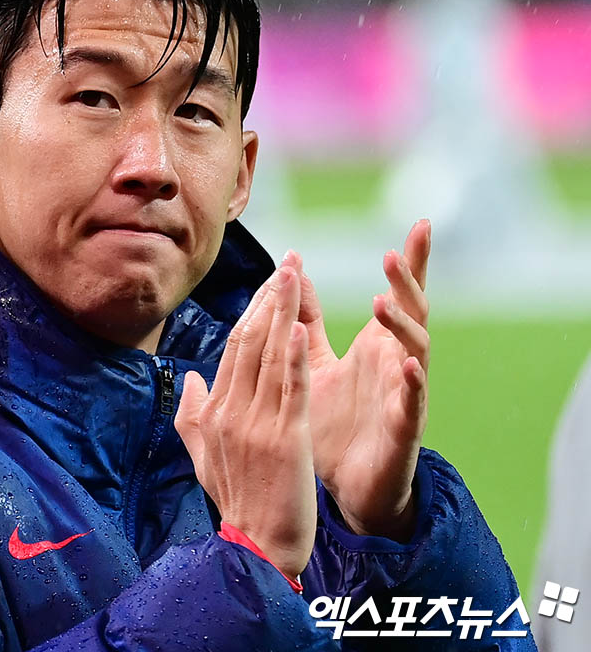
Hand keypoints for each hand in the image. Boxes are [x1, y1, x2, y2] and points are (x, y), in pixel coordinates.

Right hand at [176, 264, 316, 580]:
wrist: (256, 548)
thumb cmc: (237, 503)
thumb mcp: (203, 458)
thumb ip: (193, 416)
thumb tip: (192, 378)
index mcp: (214, 412)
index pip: (233, 349)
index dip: (253, 311)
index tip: (270, 283)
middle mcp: (231, 411)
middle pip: (249, 342)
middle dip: (269, 298)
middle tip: (288, 261)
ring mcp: (256, 423)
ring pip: (268, 356)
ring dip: (283, 311)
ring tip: (296, 275)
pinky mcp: (285, 438)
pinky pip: (288, 388)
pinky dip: (291, 355)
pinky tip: (297, 325)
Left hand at [293, 219, 431, 539]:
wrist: (340, 490)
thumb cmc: (332, 426)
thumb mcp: (312, 364)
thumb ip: (306, 322)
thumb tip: (293, 277)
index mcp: (375, 347)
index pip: (397, 296)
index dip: (410, 263)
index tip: (420, 224)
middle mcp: (395, 364)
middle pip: (412, 313)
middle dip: (407, 282)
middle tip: (394, 254)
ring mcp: (403, 394)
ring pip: (416, 351)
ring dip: (401, 325)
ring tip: (383, 302)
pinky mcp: (403, 429)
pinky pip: (413, 402)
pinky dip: (412, 383)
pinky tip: (408, 365)